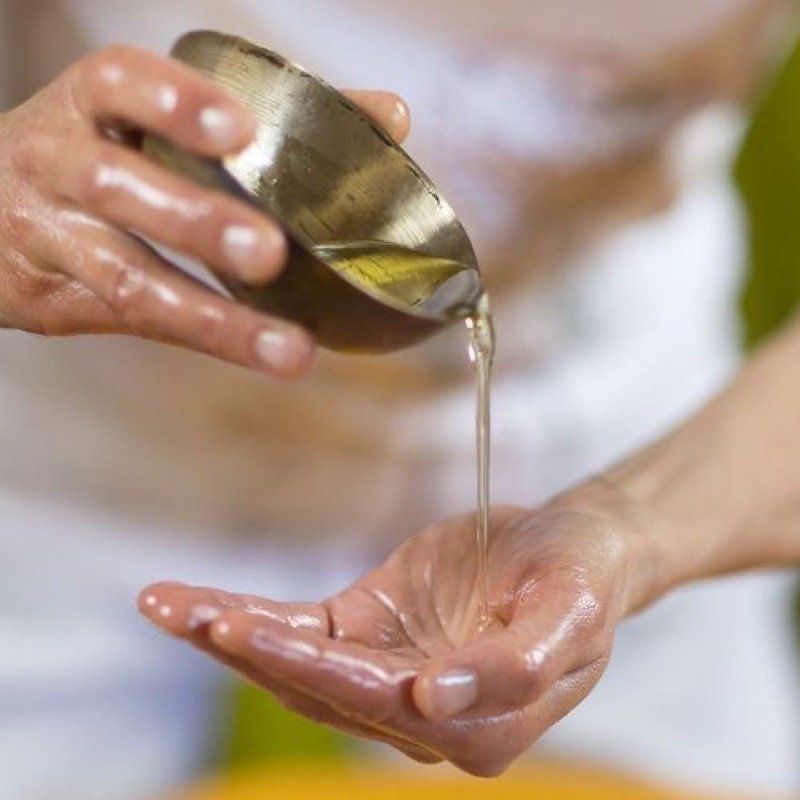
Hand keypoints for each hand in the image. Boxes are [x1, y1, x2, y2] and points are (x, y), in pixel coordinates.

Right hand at [0, 45, 408, 376]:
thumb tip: (387, 115)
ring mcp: (51, 236)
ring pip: (126, 275)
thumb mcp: (148, 121)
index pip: (120, 83)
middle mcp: (58, 163)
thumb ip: (269, 118)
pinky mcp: (56, 299)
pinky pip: (133, 321)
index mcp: (90, 106)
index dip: (177, 102)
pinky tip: (262, 351)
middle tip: (269, 251)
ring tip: (288, 348)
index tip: (242, 128)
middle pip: (118, 185)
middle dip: (196, 218)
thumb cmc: (95, 155)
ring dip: (211, 314)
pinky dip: (203, 336)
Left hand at [139, 487, 652, 775]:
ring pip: (298, 664)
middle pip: (321, 688)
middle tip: (184, 612)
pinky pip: (302, 629)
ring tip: (168, 603)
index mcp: (479, 724)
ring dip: (231, 633)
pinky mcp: (370, 631)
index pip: (383, 699)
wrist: (575, 549)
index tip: (249, 631)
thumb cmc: (583, 577)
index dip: (317, 669)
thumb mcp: (574, 613)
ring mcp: (389, 674)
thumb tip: (436, 701)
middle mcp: (423, 713)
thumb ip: (519, 664)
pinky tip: (198, 602)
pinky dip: (251, 614)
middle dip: (248, 649)